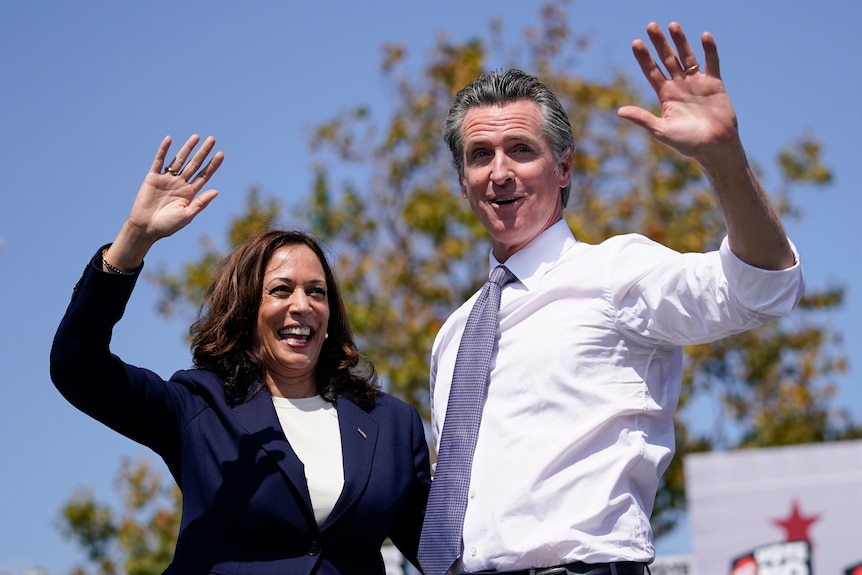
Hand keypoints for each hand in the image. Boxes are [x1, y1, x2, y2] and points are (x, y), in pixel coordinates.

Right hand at [103, 135, 222, 271]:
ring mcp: (167, 180)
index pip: (204, 175)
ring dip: (187, 148)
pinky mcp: (152, 178)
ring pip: (179, 160)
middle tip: (212, 139)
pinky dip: (164, 150)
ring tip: (196, 137)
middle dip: (203, 152)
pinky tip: (169, 139)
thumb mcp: (187, 215)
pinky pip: (159, 161)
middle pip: (194, 164)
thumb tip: (216, 191)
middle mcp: (180, 184)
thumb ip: (201, 203)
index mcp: (190, 193)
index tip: (221, 154)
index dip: (212, 165)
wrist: (146, 228)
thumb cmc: (167, 226)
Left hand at [618, 22, 739, 165]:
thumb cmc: (688, 143)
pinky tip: (704, 36)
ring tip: (672, 24)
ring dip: (680, 41)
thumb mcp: (662, 131)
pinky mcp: (715, 84)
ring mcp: (697, 83)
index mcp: (666, 96)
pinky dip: (710, 50)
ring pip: (687, 57)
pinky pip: (712, 63)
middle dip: (659, 43)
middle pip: (667, 59)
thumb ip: (643, 119)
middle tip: (650, 26)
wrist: (715, 148)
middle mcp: (679, 86)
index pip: (652, 72)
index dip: (644, 58)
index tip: (635, 43)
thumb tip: (619, 111)